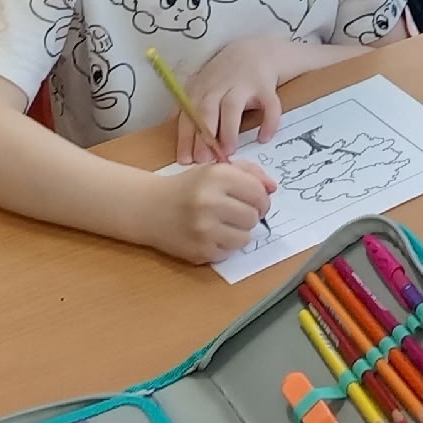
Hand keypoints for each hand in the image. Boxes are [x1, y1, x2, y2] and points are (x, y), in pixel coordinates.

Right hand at [147, 161, 277, 263]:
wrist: (149, 208)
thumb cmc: (187, 187)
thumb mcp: (215, 170)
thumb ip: (249, 173)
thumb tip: (274, 188)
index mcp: (217, 176)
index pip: (259, 192)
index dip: (262, 199)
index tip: (254, 201)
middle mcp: (210, 201)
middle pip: (254, 216)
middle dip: (249, 215)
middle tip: (235, 213)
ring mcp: (204, 229)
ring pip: (245, 238)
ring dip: (239, 232)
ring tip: (223, 224)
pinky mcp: (199, 251)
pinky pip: (229, 252)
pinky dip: (224, 245)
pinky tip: (210, 235)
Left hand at [181, 38, 288, 159]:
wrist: (256, 51)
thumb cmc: (225, 75)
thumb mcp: (201, 84)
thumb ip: (187, 104)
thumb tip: (167, 125)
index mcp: (201, 89)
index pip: (189, 114)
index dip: (186, 137)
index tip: (185, 159)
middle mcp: (220, 86)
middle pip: (207, 110)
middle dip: (204, 136)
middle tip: (204, 159)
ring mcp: (243, 85)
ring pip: (232, 108)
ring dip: (229, 130)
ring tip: (229, 151)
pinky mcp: (265, 87)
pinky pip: (269, 106)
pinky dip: (268, 122)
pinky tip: (263, 138)